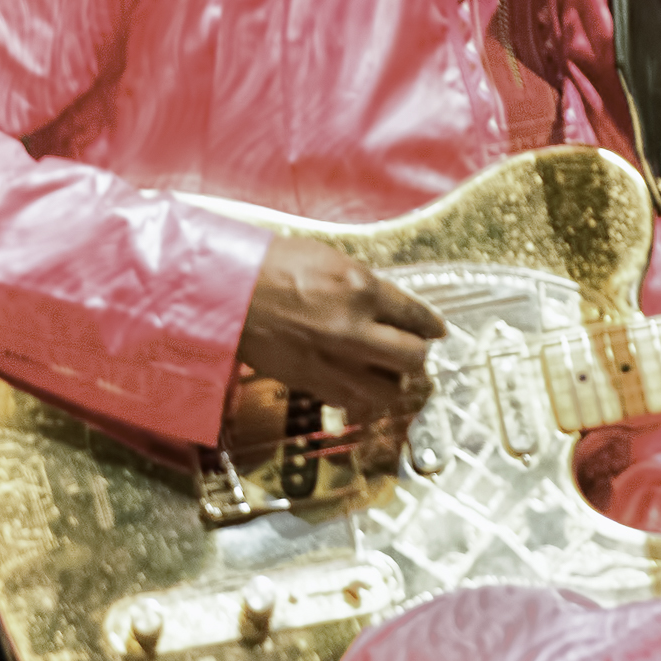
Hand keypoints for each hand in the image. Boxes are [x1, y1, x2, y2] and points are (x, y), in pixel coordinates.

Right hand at [237, 233, 445, 429]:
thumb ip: (365, 285)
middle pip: (414, 358)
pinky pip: (354, 401)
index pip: (417, 316)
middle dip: (417, 353)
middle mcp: (355, 329)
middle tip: (411, 348)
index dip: (432, 325)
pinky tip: (357, 381)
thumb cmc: (271, 265)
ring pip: (390, 390)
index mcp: (362, 289)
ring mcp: (334, 361)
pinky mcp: (312, 383)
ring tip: (385, 369)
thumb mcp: (330, 259)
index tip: (436, 330)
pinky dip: (361, 394)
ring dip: (393, 379)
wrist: (225, 292)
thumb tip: (389, 304)